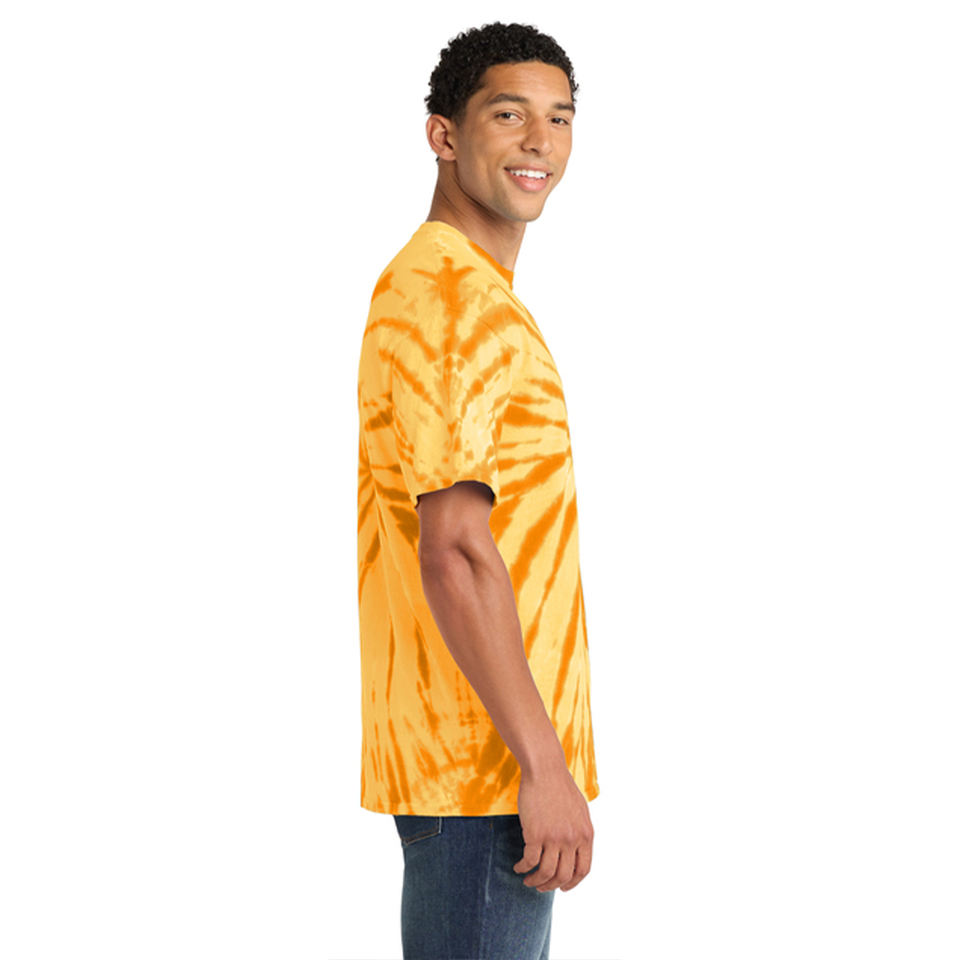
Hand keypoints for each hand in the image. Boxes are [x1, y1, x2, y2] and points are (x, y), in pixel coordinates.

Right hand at [512, 761, 593, 892]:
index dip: (572, 883)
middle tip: (540, 886)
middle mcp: (572, 839)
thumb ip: (579, 832)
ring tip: (528, 880)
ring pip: (546, 873)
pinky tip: (518, 867)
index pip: (583, 870)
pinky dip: (523, 868)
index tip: (562, 887)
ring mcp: (554, 838)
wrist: (545, 769)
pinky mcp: (536, 834)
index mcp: (586, 834)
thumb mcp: (579, 811)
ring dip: (536, 881)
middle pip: (564, 875)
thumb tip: (576, 849)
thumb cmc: (559, 786)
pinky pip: (529, 861)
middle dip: (551, 885)